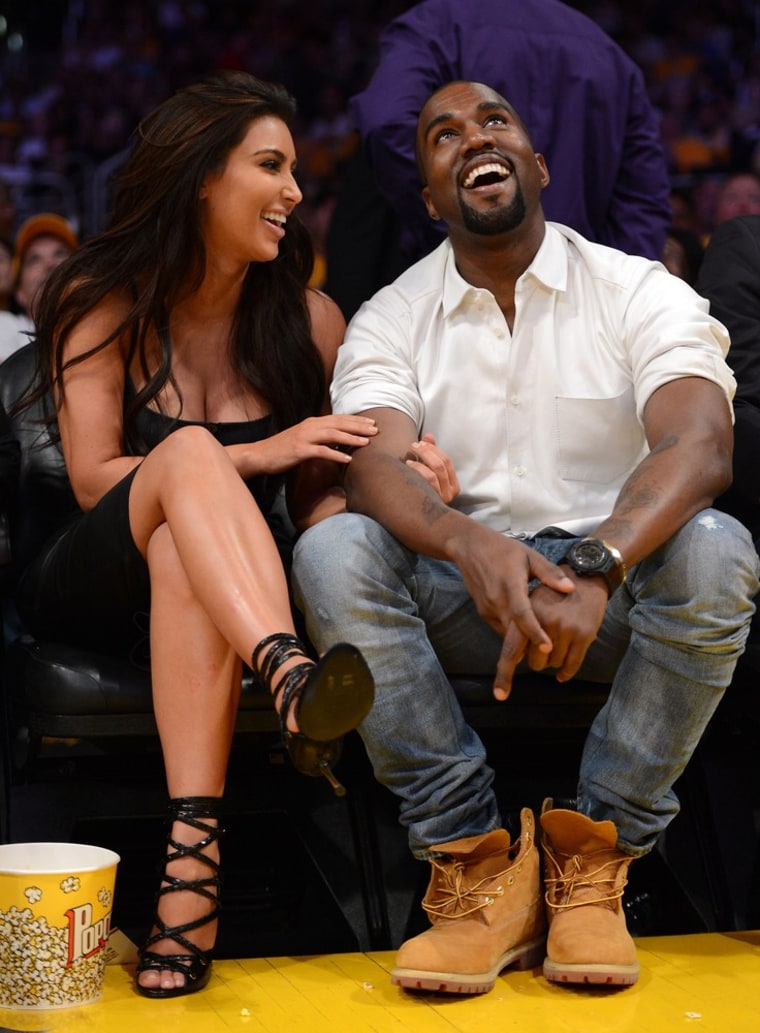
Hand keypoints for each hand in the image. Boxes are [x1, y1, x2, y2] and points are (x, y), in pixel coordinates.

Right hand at [259, 415, 376, 473]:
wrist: (261, 455)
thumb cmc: (283, 449)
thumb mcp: (304, 439)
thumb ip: (320, 437)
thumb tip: (338, 441)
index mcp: (312, 423)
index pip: (339, 419)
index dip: (356, 420)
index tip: (372, 423)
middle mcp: (310, 426)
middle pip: (339, 424)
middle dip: (359, 426)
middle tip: (376, 430)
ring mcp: (305, 437)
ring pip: (333, 435)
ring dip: (352, 438)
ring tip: (367, 442)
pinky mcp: (300, 450)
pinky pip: (322, 452)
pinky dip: (336, 454)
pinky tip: (348, 459)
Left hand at [404, 433, 459, 502]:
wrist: (416, 517)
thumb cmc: (422, 491)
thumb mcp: (430, 472)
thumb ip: (431, 454)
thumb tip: (428, 436)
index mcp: (454, 485)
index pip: (447, 461)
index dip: (434, 449)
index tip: (421, 442)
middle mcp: (450, 494)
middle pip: (440, 465)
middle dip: (426, 452)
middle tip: (414, 446)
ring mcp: (440, 500)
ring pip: (433, 474)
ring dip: (420, 461)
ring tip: (409, 457)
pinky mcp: (429, 503)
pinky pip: (425, 483)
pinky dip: (417, 470)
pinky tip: (407, 466)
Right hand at [448, 526, 574, 699]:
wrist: (468, 546)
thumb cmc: (502, 549)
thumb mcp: (528, 555)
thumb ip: (548, 573)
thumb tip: (570, 588)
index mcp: (510, 587)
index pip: (523, 614)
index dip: (535, 631)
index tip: (547, 647)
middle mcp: (496, 602)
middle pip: (507, 638)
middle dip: (506, 666)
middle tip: (503, 693)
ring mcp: (487, 609)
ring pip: (506, 636)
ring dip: (518, 650)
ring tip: (535, 665)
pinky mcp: (483, 611)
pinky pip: (501, 629)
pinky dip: (513, 638)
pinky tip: (526, 640)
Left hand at [494, 573, 606, 699]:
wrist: (585, 577)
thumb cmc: (553, 592)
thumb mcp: (531, 601)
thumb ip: (520, 627)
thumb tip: (515, 657)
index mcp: (527, 614)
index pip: (512, 650)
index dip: (504, 674)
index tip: (500, 695)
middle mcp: (544, 623)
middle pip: (534, 663)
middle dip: (537, 660)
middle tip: (544, 645)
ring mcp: (565, 629)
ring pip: (553, 665)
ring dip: (553, 661)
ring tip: (558, 642)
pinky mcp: (584, 635)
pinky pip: (572, 665)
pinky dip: (566, 673)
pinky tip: (562, 675)